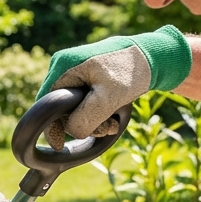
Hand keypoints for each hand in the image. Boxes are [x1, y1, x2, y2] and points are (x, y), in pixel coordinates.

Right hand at [38, 25, 191, 147]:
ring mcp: (75, 69)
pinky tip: (112, 115)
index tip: (60, 145)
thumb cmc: (132, 72)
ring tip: (113, 123)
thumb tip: (70, 132)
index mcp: (63, 65)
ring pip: (73, 105)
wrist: (153, 55)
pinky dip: (96, 111)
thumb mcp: (108, 98)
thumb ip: (85, 118)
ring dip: (92, 119)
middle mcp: (64, 64)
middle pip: (60, 106)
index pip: (46, 103)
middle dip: (81, 123)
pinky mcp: (86, 74)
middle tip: (107, 129)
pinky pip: (83, 99)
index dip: (53, 126)